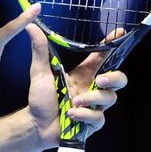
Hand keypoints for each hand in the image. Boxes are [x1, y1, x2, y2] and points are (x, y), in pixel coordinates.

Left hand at [24, 25, 127, 147]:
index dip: (112, 45)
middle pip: (119, 79)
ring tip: (74, 101)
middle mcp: (91, 89)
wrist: (35, 125)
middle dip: (114, 78)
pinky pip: (98, 118)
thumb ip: (40, 50)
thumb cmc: (40, 98)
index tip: (119, 32)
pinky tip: (72, 114)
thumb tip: (31, 26)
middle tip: (101, 80)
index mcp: (83, 74)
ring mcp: (94, 106)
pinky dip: (85, 115)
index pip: (102, 57)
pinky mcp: (91, 123)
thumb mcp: (40, 72)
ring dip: (92, 99)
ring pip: (110, 99)